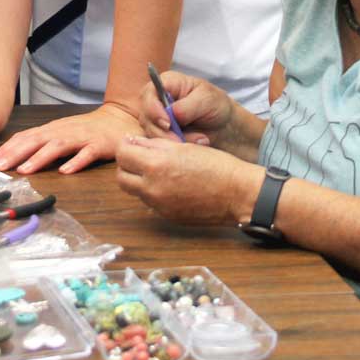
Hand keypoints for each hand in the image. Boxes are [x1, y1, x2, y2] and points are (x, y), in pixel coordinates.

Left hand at [0, 103, 142, 174]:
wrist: (120, 119)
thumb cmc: (87, 130)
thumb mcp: (61, 134)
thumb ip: (41, 144)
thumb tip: (15, 159)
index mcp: (51, 130)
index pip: (23, 138)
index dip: (5, 150)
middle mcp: (63, 131)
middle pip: (35, 140)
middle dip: (14, 154)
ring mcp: (81, 137)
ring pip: (57, 146)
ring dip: (39, 157)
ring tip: (25, 169)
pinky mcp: (99, 145)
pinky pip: (86, 153)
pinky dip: (75, 161)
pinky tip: (65, 171)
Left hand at [116, 135, 262, 225]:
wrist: (238, 194)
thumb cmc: (217, 166)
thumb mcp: (184, 147)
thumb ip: (155, 145)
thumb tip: (133, 143)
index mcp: (157, 165)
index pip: (122, 154)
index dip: (126, 145)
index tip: (133, 142)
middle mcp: (153, 188)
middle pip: (121, 177)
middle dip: (127, 165)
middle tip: (141, 156)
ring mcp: (159, 206)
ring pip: (134, 191)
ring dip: (138, 179)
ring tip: (158, 170)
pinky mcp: (167, 216)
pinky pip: (149, 202)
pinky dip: (153, 192)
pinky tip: (171, 184)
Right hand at [137, 70, 235, 146]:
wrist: (223, 125)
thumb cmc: (214, 104)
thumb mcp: (207, 99)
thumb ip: (188, 106)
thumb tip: (173, 114)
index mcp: (166, 84)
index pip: (148, 94)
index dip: (154, 110)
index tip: (168, 124)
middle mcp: (156, 101)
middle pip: (146, 118)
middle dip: (163, 132)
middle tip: (182, 139)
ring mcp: (156, 120)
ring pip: (151, 134)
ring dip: (173, 141)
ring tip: (199, 139)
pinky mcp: (160, 136)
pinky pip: (160, 146)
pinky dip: (177, 148)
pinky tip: (195, 143)